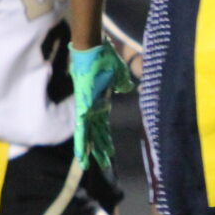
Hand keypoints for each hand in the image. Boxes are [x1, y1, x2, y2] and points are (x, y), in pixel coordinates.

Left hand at [70, 42, 130, 171]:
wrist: (93, 50)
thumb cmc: (106, 58)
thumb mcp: (121, 73)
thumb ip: (125, 81)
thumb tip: (133, 87)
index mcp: (100, 101)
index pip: (102, 123)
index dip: (104, 137)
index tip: (108, 150)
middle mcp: (93, 106)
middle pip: (95, 132)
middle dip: (98, 148)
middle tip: (100, 163)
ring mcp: (87, 107)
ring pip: (88, 134)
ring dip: (88, 149)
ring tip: (86, 164)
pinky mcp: (84, 107)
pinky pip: (83, 128)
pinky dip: (82, 142)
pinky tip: (81, 154)